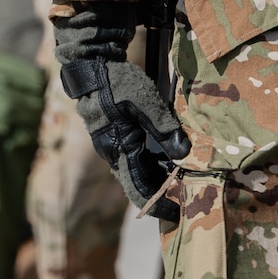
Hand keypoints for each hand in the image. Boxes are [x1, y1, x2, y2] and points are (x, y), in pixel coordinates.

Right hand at [54, 3, 188, 219]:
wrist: (91, 63)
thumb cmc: (117, 82)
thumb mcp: (145, 102)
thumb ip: (164, 128)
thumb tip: (184, 154)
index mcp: (118, 149)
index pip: (138, 188)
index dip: (157, 203)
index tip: (175, 215)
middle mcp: (112, 151)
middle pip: (138, 181)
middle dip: (161, 191)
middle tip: (186, 199)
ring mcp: (111, 142)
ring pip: (137, 168)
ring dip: (157, 175)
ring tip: (181, 181)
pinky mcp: (114, 131)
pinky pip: (133, 154)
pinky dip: (151, 160)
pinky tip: (168, 158)